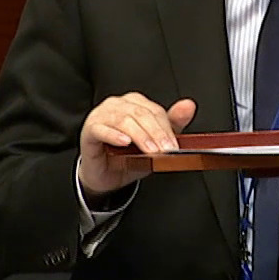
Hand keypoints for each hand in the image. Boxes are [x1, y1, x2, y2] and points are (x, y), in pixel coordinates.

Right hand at [78, 93, 196, 197]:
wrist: (106, 175)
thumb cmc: (128, 157)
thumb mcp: (154, 144)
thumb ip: (172, 125)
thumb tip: (188, 106)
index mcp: (135, 104)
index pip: (154, 111)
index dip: (166, 128)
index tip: (174, 146)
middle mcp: (117, 105)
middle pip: (140, 114)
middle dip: (156, 133)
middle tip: (165, 149)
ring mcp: (101, 115)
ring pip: (123, 120)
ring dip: (139, 136)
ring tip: (150, 150)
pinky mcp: (90, 129)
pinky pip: (101, 129)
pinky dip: (114, 135)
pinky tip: (124, 142)